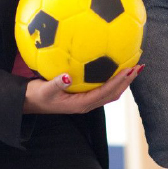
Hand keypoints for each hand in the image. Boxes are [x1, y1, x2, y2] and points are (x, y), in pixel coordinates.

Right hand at [23, 65, 143, 114]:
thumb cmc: (35, 96)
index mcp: (81, 104)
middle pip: (114, 93)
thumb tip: (67, 76)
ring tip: (131, 66)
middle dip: (127, 81)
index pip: (106, 92)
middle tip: (139, 66)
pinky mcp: (82, 95)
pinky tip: (111, 64)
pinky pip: (101, 87)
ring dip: (122, 81)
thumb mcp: (43, 90)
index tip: (130, 69)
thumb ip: (56, 84)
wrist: (29, 102)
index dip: (119, 81)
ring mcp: (85, 101)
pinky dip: (111, 78)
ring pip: (110, 92)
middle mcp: (87, 104)